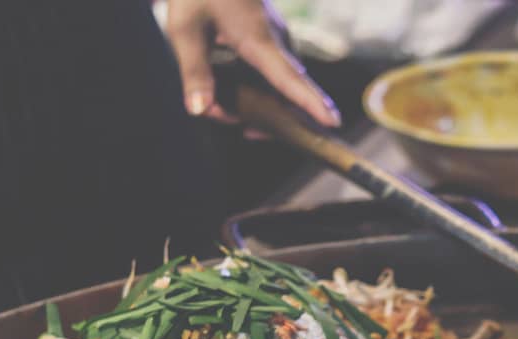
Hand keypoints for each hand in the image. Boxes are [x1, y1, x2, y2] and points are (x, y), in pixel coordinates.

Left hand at [165, 0, 339, 127]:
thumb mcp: (184, 28)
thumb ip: (194, 71)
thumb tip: (200, 110)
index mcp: (258, 39)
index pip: (289, 78)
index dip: (311, 102)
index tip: (333, 121)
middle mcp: (275, 40)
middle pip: (288, 90)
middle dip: (271, 117)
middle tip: (246, 131)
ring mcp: (275, 38)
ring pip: (279, 82)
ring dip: (259, 102)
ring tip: (228, 109)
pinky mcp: (269, 36)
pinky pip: (272, 70)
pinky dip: (257, 88)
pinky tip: (233, 94)